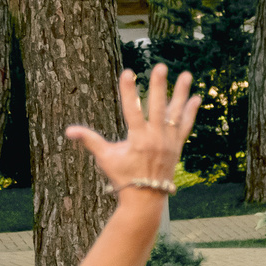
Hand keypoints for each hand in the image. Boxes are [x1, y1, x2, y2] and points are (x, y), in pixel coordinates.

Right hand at [65, 64, 200, 195]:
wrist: (146, 198)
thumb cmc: (123, 177)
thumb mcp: (105, 158)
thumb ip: (90, 140)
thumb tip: (68, 130)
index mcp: (138, 140)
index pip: (133, 111)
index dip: (130, 92)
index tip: (128, 73)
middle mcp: (156, 139)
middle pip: (157, 108)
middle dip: (159, 86)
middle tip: (161, 67)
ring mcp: (169, 142)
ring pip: (175, 114)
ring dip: (181, 94)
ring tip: (187, 75)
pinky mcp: (177, 147)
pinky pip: (185, 126)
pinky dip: (190, 112)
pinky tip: (196, 97)